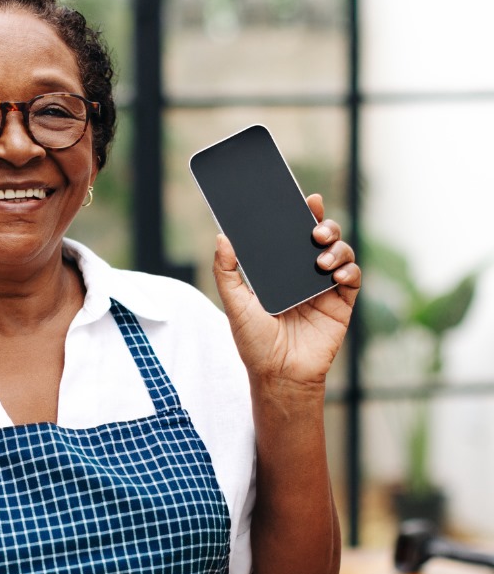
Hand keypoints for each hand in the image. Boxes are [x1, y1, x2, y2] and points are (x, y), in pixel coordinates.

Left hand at [213, 193, 360, 387]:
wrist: (278, 375)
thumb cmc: (254, 343)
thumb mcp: (235, 304)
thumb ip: (226, 272)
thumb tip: (221, 237)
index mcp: (280, 271)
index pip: (292, 236)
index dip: (301, 215)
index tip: (306, 199)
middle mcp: (303, 275)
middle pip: (321, 238)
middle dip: (324, 225)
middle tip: (315, 229)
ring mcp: (324, 288)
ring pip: (340, 253)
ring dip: (336, 248)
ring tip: (321, 259)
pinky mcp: (341, 304)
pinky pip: (353, 278)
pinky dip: (349, 271)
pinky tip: (336, 275)